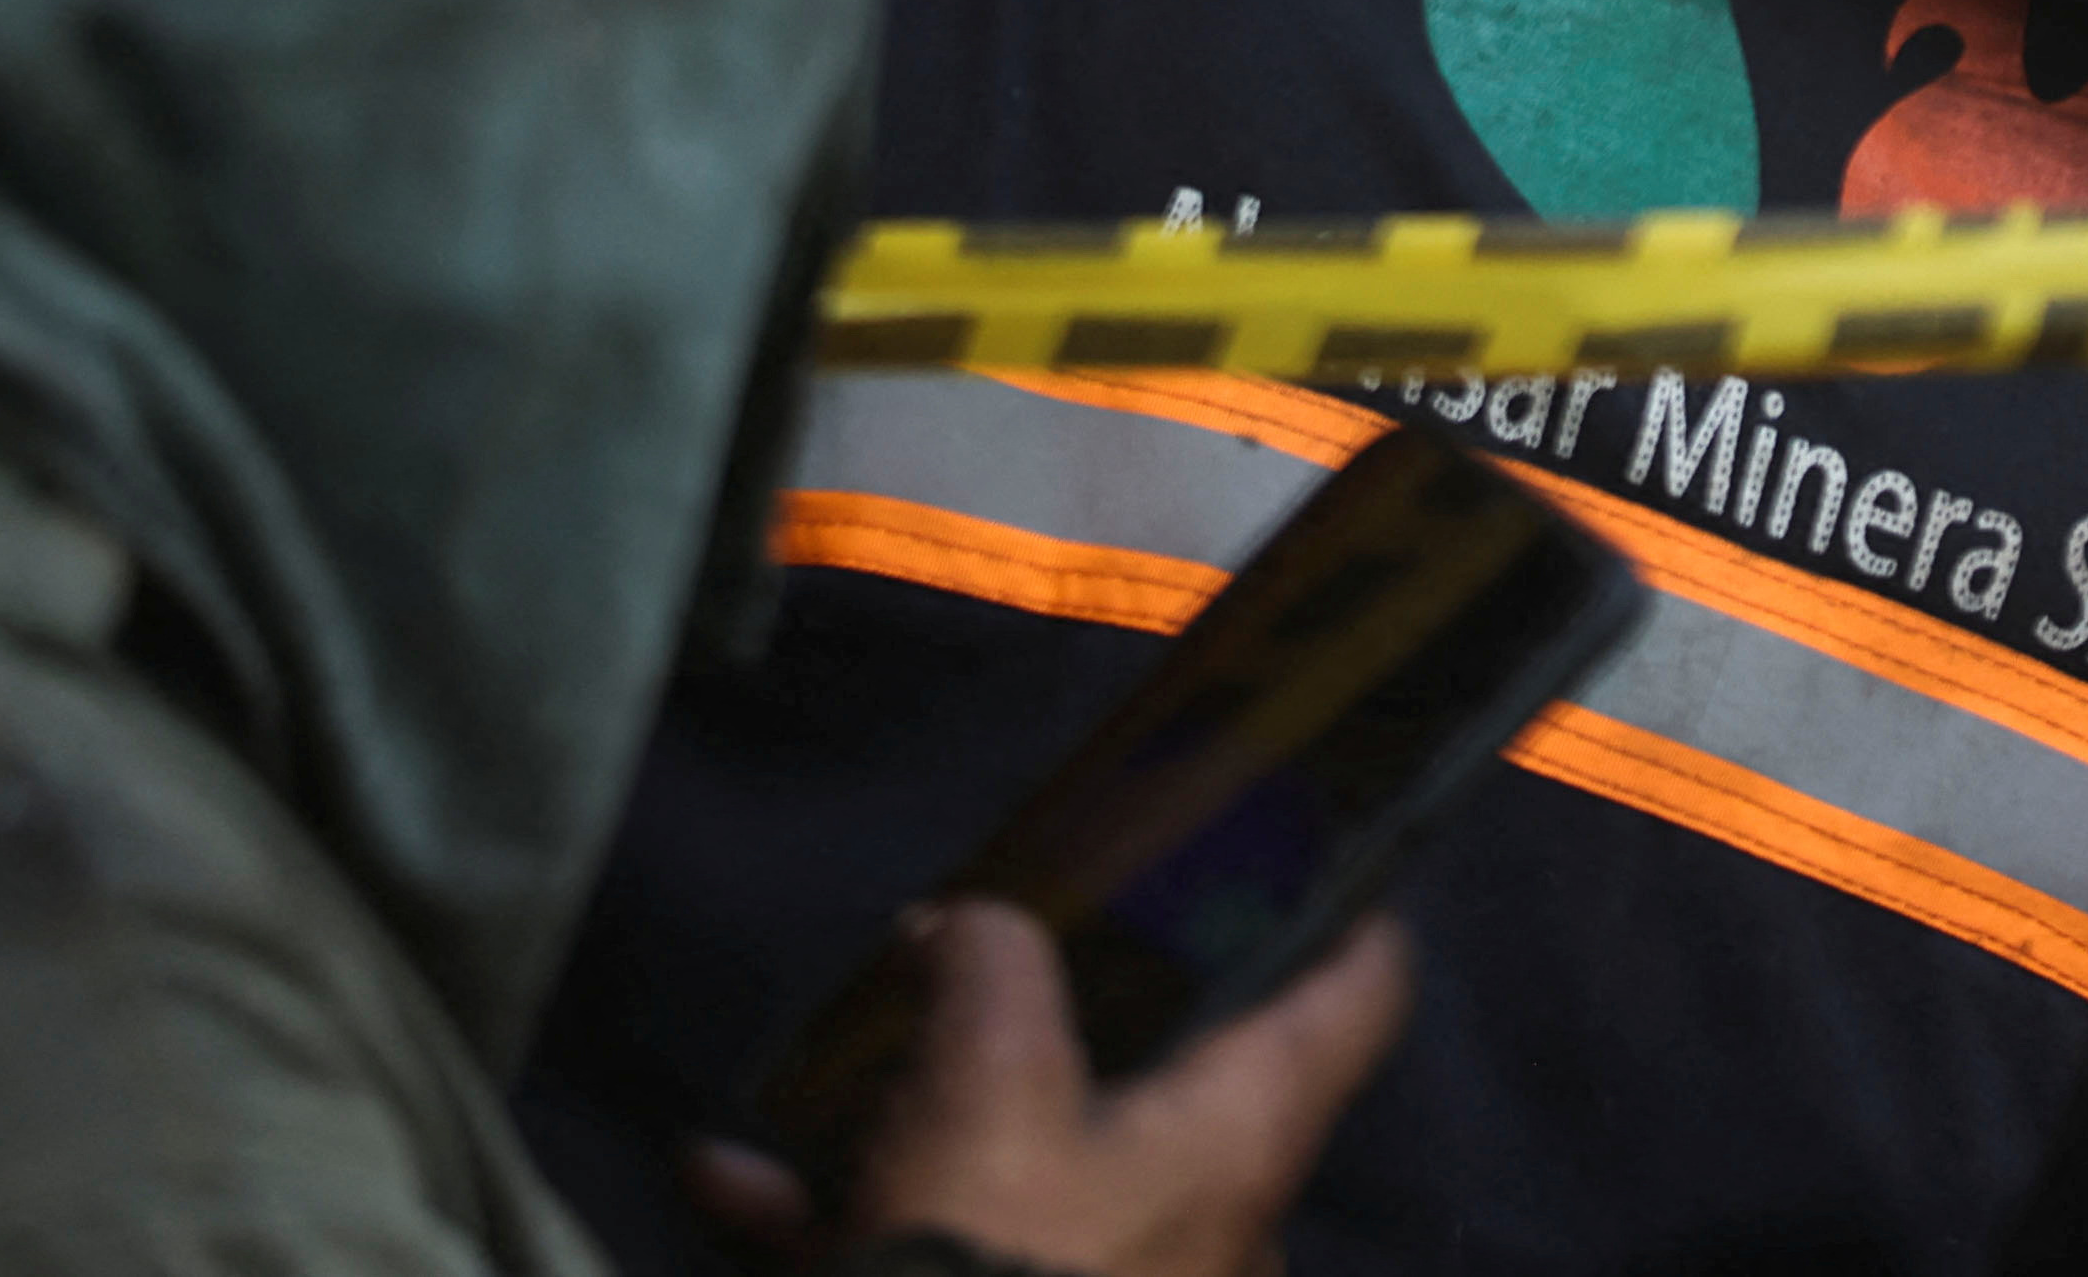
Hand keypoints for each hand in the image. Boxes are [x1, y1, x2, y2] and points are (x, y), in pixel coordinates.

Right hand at [692, 901, 1414, 1276]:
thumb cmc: (992, 1257)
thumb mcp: (985, 1074)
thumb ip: (989, 964)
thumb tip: (964, 928)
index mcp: (1244, 1134)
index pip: (1359, 995)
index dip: (1348, 910)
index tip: (1317, 851)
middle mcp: (1216, 1219)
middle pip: (1186, 1081)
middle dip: (1092, 1022)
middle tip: (1019, 956)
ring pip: (1042, 1173)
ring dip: (936, 1123)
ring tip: (837, 1077)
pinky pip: (949, 1258)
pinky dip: (847, 1219)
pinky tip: (729, 1181)